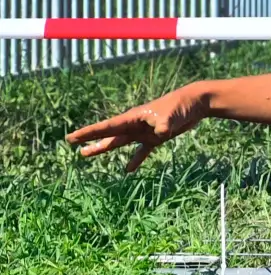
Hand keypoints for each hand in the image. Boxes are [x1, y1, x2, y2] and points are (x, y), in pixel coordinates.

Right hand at [66, 84, 209, 171]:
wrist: (193, 104)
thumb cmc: (179, 106)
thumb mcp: (170, 116)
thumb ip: (163, 124)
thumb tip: (160, 133)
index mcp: (132, 118)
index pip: (106, 127)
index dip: (88, 133)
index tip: (71, 137)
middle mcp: (134, 125)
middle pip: (108, 134)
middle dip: (89, 139)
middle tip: (71, 143)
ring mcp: (144, 131)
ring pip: (120, 142)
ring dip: (104, 147)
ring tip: (86, 154)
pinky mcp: (156, 137)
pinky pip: (143, 151)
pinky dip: (136, 160)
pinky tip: (128, 170)